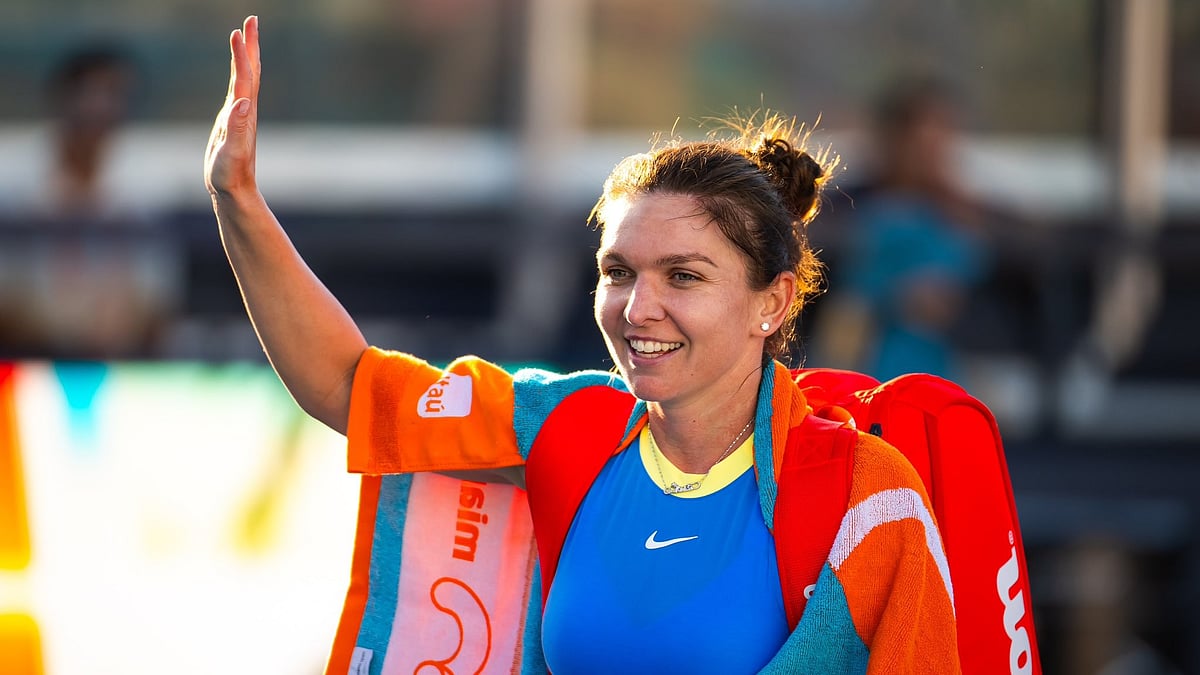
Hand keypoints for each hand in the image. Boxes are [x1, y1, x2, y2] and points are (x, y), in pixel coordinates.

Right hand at [204, 16, 260, 199]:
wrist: (234, 191)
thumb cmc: (230, 176)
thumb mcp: (231, 153)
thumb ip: (237, 128)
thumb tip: (244, 102)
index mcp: (243, 113)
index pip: (244, 77)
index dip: (242, 54)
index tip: (240, 30)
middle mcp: (245, 110)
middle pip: (250, 71)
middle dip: (251, 45)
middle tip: (252, 19)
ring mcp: (240, 114)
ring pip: (246, 78)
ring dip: (246, 55)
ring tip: (245, 36)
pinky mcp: (232, 120)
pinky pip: (238, 89)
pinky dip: (238, 73)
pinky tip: (238, 71)